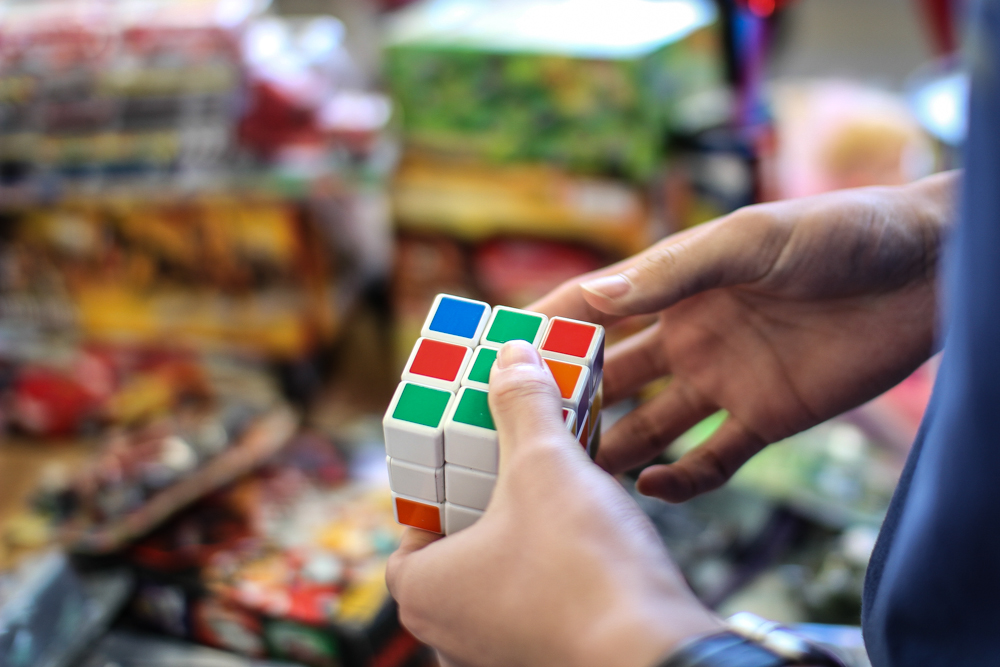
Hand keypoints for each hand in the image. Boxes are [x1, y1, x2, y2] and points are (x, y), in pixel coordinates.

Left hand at [386, 341, 722, 666]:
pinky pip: (533, 601)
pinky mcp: (541, 659)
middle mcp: (447, 632)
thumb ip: (524, 405)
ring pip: (498, 572)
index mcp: (421, 589)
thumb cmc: (584, 569)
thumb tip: (511, 354)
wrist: (656, 654)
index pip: (412, 517)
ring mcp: (494, 654)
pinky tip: (585, 537)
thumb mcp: (546, 465)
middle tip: (516, 454)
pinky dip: (550, 567)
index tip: (471, 444)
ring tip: (554, 487)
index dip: (442, 473)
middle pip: (456, 541)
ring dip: (522, 530)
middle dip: (487, 494)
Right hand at [531, 172, 956, 502]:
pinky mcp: (767, 419)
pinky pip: (712, 460)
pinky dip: (681, 479)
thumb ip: (672, 272)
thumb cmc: (837, 233)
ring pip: (650, 426)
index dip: (545, 331)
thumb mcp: (749, 240)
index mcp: (676, 287)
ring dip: (613, 449)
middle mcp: (690, 335)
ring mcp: (726, 380)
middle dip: (568, 401)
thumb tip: (591, 297)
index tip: (494, 355)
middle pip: (612, 377)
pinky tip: (650, 490)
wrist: (925, 271)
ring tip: (572, 476)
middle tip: (520, 433)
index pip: (594, 310)